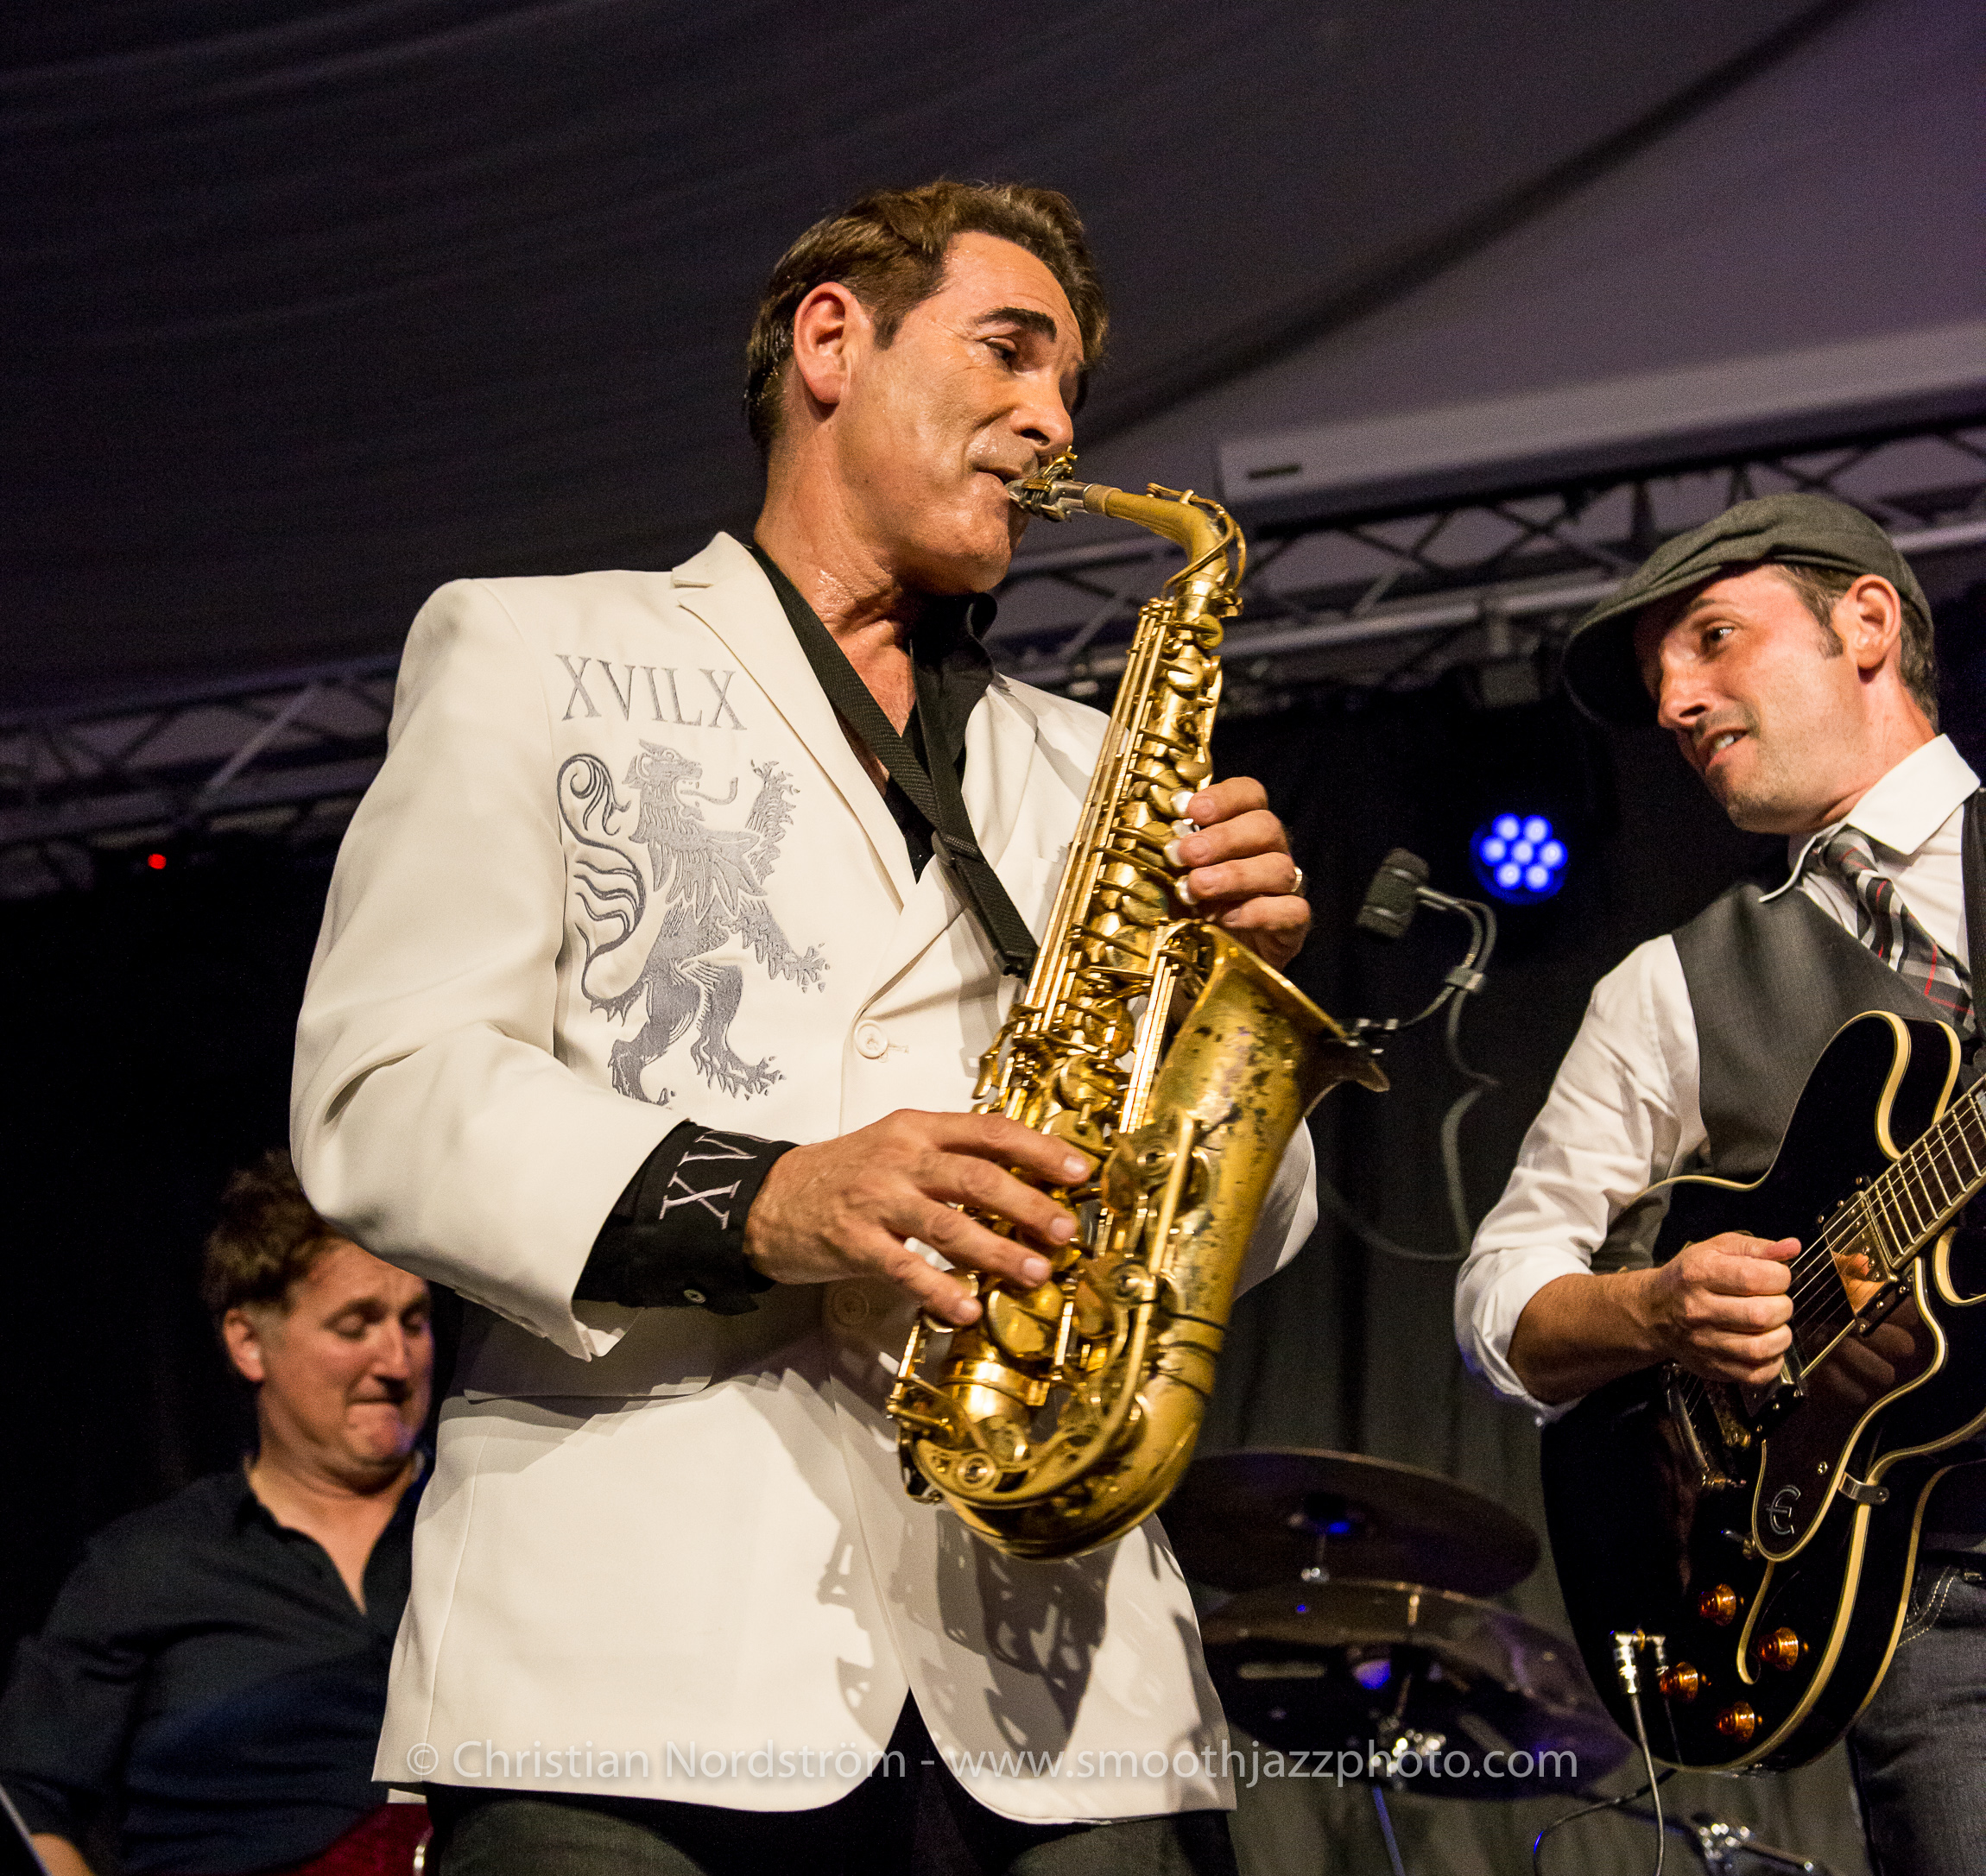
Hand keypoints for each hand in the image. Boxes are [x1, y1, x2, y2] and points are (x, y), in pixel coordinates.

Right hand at [742, 1109, 1091, 1325]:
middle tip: (1063, 1229)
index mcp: (916, 1129)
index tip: (1079, 1170)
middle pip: (976, 1176)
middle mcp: (900, 1159)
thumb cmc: (841, 1175)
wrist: (767, 1199)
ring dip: (996, 1250)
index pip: (989, 1131)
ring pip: (947, 1222)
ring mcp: (876, 1200)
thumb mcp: (896, 1147)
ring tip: (1033, 1272)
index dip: (1039, 1149)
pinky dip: (939, 1289)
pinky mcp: (854, 1242)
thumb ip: (950, 1158)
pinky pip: (905, 1268)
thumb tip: (1022, 1183)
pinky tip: (967, 1309)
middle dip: (1028, 1203)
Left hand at [1167, 777, 1309, 969]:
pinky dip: (1257, 913)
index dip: (1224, 797)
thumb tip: (1153, 837)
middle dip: (1223, 838)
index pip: (1250, 795)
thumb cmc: (1192, 909)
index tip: (1191, 809)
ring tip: (1197, 888)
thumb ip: (1171, 856)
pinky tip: (1225, 920)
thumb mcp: (1174, 877)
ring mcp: (1285, 888)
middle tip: (1186, 854)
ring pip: (1278, 868)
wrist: (1215, 963)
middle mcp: (1270, 852)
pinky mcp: (1293, 925)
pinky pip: (1291, 910)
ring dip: (1234, 875)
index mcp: (1242, 830)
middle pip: (1266, 827)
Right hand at [1631, 1231, 1799, 1385]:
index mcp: (1699, 1274)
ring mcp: (1704, 1342)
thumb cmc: (1689, 1278)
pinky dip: (1773, 1361)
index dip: (1780, 1276)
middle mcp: (1698, 1309)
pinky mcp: (1713, 1367)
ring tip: (1774, 1324)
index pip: (1754, 1277)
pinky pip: (1757, 1374)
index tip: (1777, 1276)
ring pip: (1761, 1348)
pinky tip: (1766, 1346)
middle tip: (1775, 1301)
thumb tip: (1792, 1247)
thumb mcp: (1715, 1250)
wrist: (1654, 1312)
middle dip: (1782, 1306)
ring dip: (1781, 1335)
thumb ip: (1755, 1247)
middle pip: (1761, 1314)